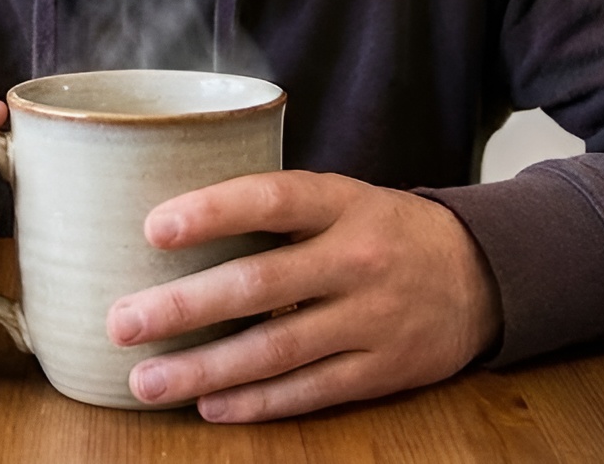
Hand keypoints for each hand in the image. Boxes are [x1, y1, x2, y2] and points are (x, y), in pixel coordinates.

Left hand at [105, 170, 500, 421]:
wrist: (481, 276)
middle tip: (122, 323)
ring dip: (205, 369)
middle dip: (184, 308)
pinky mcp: (381, 371)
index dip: (213, 211)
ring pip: (276, 350)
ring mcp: (372, 319)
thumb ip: (274, 210)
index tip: (153, 228)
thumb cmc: (382, 231)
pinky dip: (256, 403)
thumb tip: (168, 225)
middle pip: (260, 284)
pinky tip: (209, 406)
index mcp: (342, 203)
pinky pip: (309, 392)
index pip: (273, 198)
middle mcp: (358, 258)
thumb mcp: (341, 199)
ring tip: (145, 381)